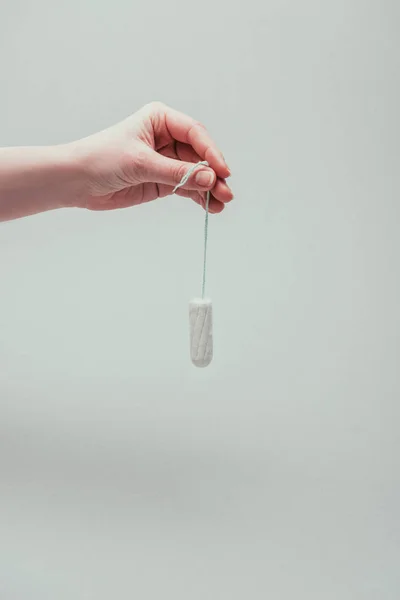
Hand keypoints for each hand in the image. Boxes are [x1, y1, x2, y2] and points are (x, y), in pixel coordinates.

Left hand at [73, 102, 232, 213]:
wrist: (77, 181)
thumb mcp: (141, 163)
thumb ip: (176, 172)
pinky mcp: (163, 181)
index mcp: (161, 120)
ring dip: (209, 189)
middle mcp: (167, 138)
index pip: (195, 134)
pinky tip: (209, 207)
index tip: (222, 171)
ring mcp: (167, 161)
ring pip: (196, 174)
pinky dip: (198, 197)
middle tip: (225, 193)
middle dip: (213, 175)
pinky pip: (187, 188)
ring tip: (220, 204)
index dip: (211, 152)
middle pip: (200, 156)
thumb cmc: (102, 158)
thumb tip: (209, 179)